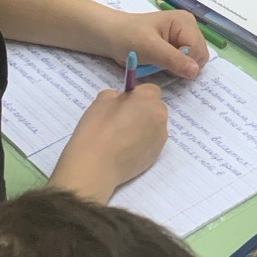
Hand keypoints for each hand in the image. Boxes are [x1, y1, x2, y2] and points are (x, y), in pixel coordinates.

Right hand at [50, 83, 167, 202]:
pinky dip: (142, 143)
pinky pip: (151, 142)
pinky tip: (125, 150)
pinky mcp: (156, 156)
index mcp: (148, 99)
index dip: (136, 95)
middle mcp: (160, 117)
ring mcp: (160, 138)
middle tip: (122, 120)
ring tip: (122, 138)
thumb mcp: (101, 101)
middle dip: (142, 110)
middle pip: (154, 108)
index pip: (149, 90)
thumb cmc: (97, 129)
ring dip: (143, 127)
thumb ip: (117, 96)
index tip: (123, 104)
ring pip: (154, 126)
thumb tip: (123, 100)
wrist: (96, 166)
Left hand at [100, 5, 209, 78]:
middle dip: (180, 65)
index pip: (198, 51)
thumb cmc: (127, 38)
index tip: (162, 63)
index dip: (184, 63)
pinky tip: (158, 62)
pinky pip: (184, 63)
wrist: (110, 36)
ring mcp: (183, 37)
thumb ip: (173, 59)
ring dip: (176, 68)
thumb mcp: (149, 48)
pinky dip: (172, 68)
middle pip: (199, 57)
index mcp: (185, 22)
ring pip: (192, 62)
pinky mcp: (177, 46)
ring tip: (157, 62)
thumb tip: (195, 71)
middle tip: (159, 62)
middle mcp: (189, 27)